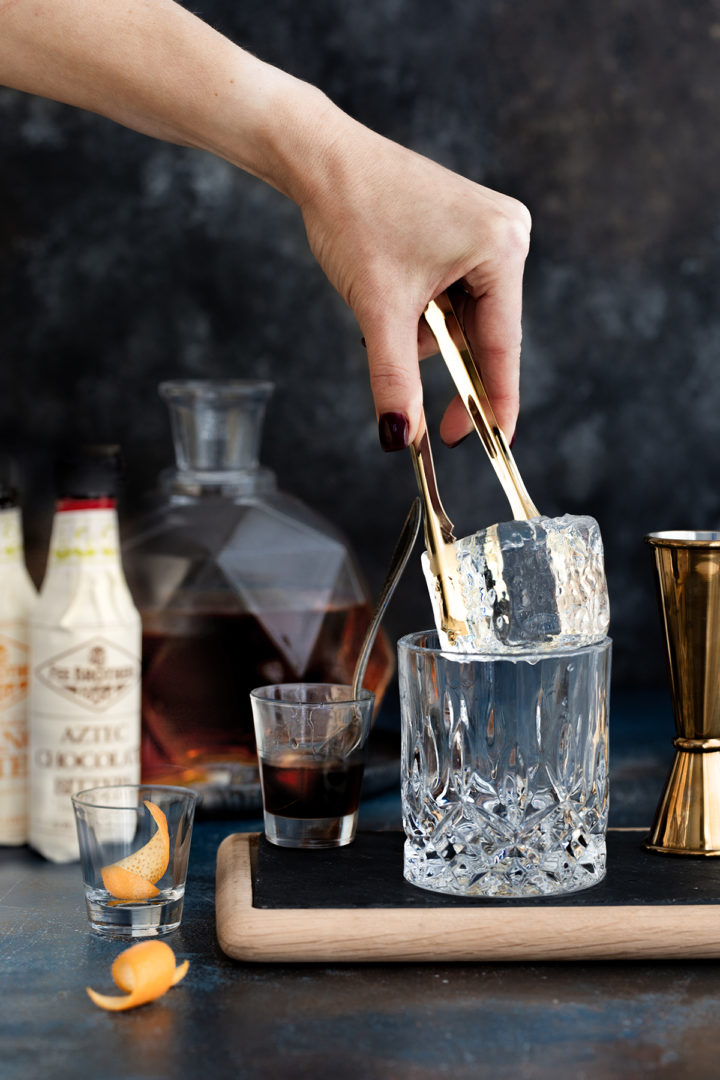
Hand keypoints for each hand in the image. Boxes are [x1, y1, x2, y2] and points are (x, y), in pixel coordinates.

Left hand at [297, 116, 530, 449]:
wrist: (321, 159)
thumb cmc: (353, 216)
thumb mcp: (378, 309)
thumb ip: (394, 377)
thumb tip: (401, 435)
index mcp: (502, 248)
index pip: (504, 346)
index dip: (495, 402)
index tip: (492, 445)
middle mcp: (508, 234)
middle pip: (485, 331)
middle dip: (442, 356)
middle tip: (413, 391)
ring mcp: (491, 228)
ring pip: (465, 315)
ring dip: (425, 330)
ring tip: (383, 304)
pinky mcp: (468, 226)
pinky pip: (457, 290)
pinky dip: (424, 308)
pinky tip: (394, 290)